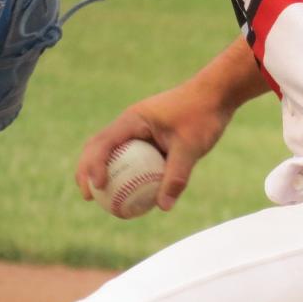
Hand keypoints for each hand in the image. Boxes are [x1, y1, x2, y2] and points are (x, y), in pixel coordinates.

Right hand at [77, 37, 268, 210]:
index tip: (97, 187)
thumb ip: (176, 175)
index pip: (104, 143)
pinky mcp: (147, 135)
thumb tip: (163, 207)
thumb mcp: (191, 146)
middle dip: (86, 170)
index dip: (94, 165)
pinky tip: (130, 195)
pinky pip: (129, 156)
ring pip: (110, 150)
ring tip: (100, 199)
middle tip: (87, 197)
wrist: (216, 94)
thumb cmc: (202, 115)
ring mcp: (137, 128)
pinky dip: (123, 172)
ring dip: (100, 171)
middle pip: (97, 146)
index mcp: (133, 119)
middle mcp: (130, 122)